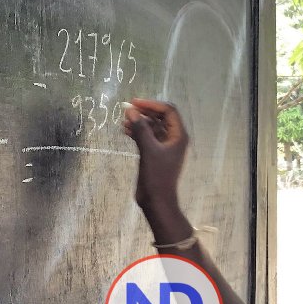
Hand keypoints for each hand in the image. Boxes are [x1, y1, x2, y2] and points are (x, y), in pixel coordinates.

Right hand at [122, 98, 188, 212]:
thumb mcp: (148, 150)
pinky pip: (147, 137)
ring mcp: (164, 146)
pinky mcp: (155, 154)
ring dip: (139, 122)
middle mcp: (173, 138)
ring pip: (152, 127)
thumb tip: (130, 110)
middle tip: (127, 109)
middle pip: (160, 117)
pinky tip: (125, 130)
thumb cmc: (157, 176)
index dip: (152, 104)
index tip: (134, 103)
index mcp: (178, 135)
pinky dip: (137, 132)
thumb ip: (140, 129)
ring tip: (124, 121)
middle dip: (144, 112)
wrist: (157, 201)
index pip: (168, 111)